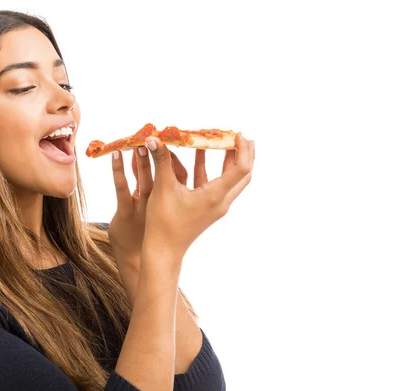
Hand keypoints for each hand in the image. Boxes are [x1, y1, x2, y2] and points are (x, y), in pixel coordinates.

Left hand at [108, 146, 193, 263]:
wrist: (136, 258)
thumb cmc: (151, 229)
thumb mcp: (164, 205)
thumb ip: (168, 183)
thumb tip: (164, 155)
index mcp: (174, 201)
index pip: (182, 175)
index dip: (178, 157)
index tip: (174, 138)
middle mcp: (160, 204)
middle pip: (165, 174)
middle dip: (162, 153)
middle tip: (159, 133)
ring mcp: (142, 209)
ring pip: (145, 180)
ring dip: (142, 160)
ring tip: (139, 142)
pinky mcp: (125, 213)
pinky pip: (122, 188)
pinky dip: (120, 170)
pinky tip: (117, 154)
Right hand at [143, 134, 254, 259]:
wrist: (163, 251)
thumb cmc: (163, 222)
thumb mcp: (163, 188)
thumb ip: (161, 161)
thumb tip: (153, 138)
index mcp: (216, 196)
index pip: (241, 168)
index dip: (242, 148)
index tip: (237, 133)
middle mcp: (221, 202)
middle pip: (243, 175)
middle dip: (244, 154)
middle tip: (240, 136)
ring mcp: (216, 206)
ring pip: (231, 179)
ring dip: (229, 160)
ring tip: (223, 140)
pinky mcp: (207, 209)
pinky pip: (216, 184)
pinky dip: (213, 169)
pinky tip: (199, 154)